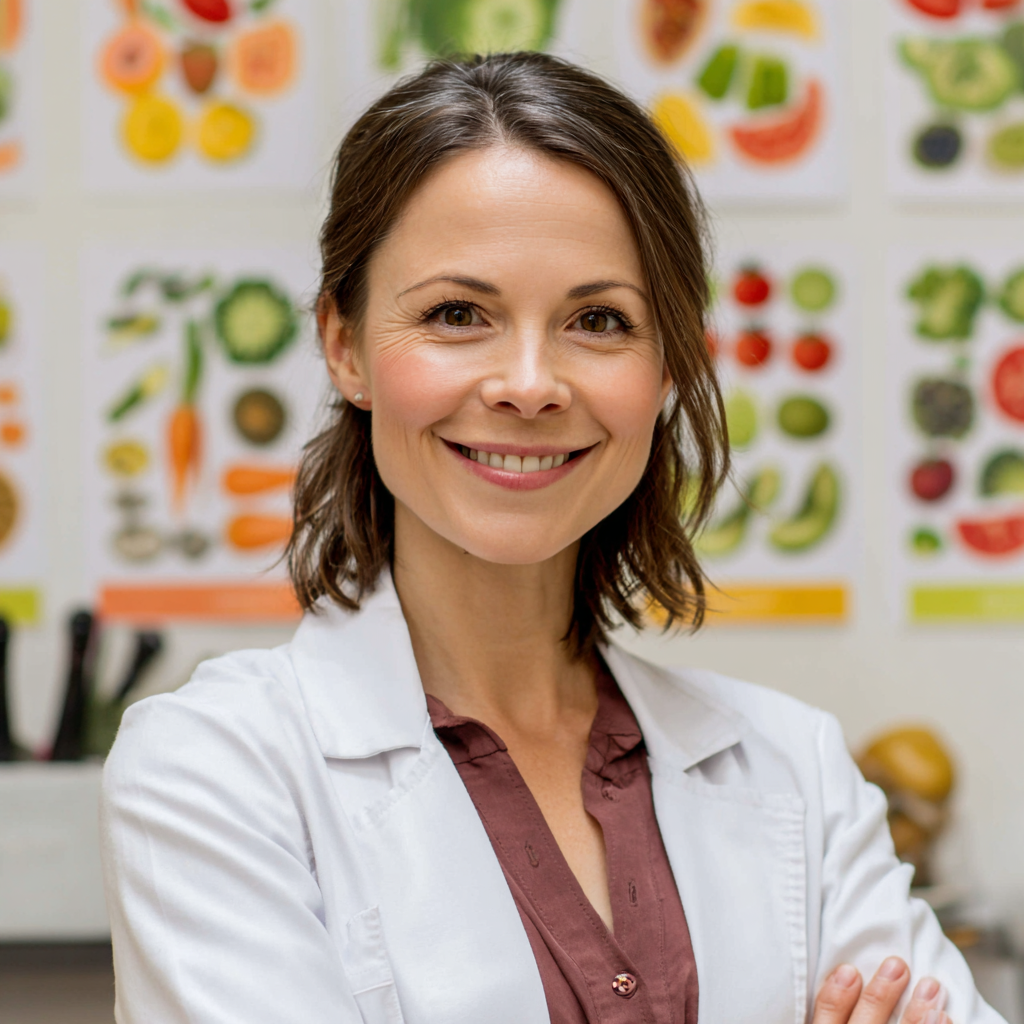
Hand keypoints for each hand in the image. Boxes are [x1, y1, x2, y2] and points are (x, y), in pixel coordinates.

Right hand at [813, 957, 949, 1023]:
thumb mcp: (834, 1018)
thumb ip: (834, 1008)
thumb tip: (848, 967)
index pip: (825, 1019)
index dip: (836, 996)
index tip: (849, 970)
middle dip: (880, 998)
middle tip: (897, 965)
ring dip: (914, 1017)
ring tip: (931, 988)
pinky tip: (945, 1017)